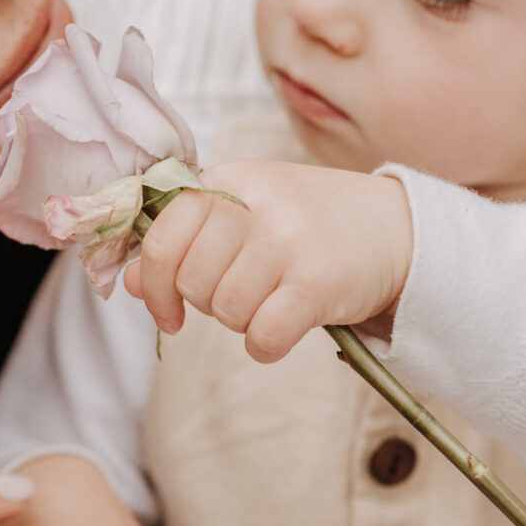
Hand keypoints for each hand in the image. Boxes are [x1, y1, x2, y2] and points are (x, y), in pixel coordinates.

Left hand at [125, 158, 412, 362]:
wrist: (395, 227)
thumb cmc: (310, 223)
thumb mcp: (246, 215)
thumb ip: (187, 240)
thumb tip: (130, 282)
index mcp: (231, 180)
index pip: (162, 237)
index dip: (155, 285)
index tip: (167, 311)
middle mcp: (257, 203)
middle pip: (192, 281)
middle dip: (208, 303)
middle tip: (242, 295)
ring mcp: (289, 240)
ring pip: (226, 311)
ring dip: (242, 321)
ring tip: (271, 301)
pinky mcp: (318, 281)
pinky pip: (262, 336)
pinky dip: (266, 345)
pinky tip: (282, 329)